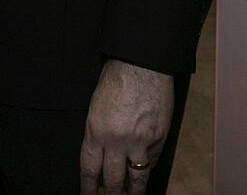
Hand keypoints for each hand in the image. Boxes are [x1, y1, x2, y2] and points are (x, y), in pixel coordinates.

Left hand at [80, 59, 172, 194]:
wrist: (142, 64)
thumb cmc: (116, 77)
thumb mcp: (96, 104)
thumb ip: (98, 130)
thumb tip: (102, 152)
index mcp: (96, 129)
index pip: (89, 168)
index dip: (88, 186)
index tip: (87, 194)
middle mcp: (117, 140)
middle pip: (112, 179)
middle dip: (109, 194)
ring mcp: (140, 142)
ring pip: (136, 178)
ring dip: (132, 192)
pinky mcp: (159, 139)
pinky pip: (151, 161)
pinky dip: (146, 168)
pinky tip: (143, 172)